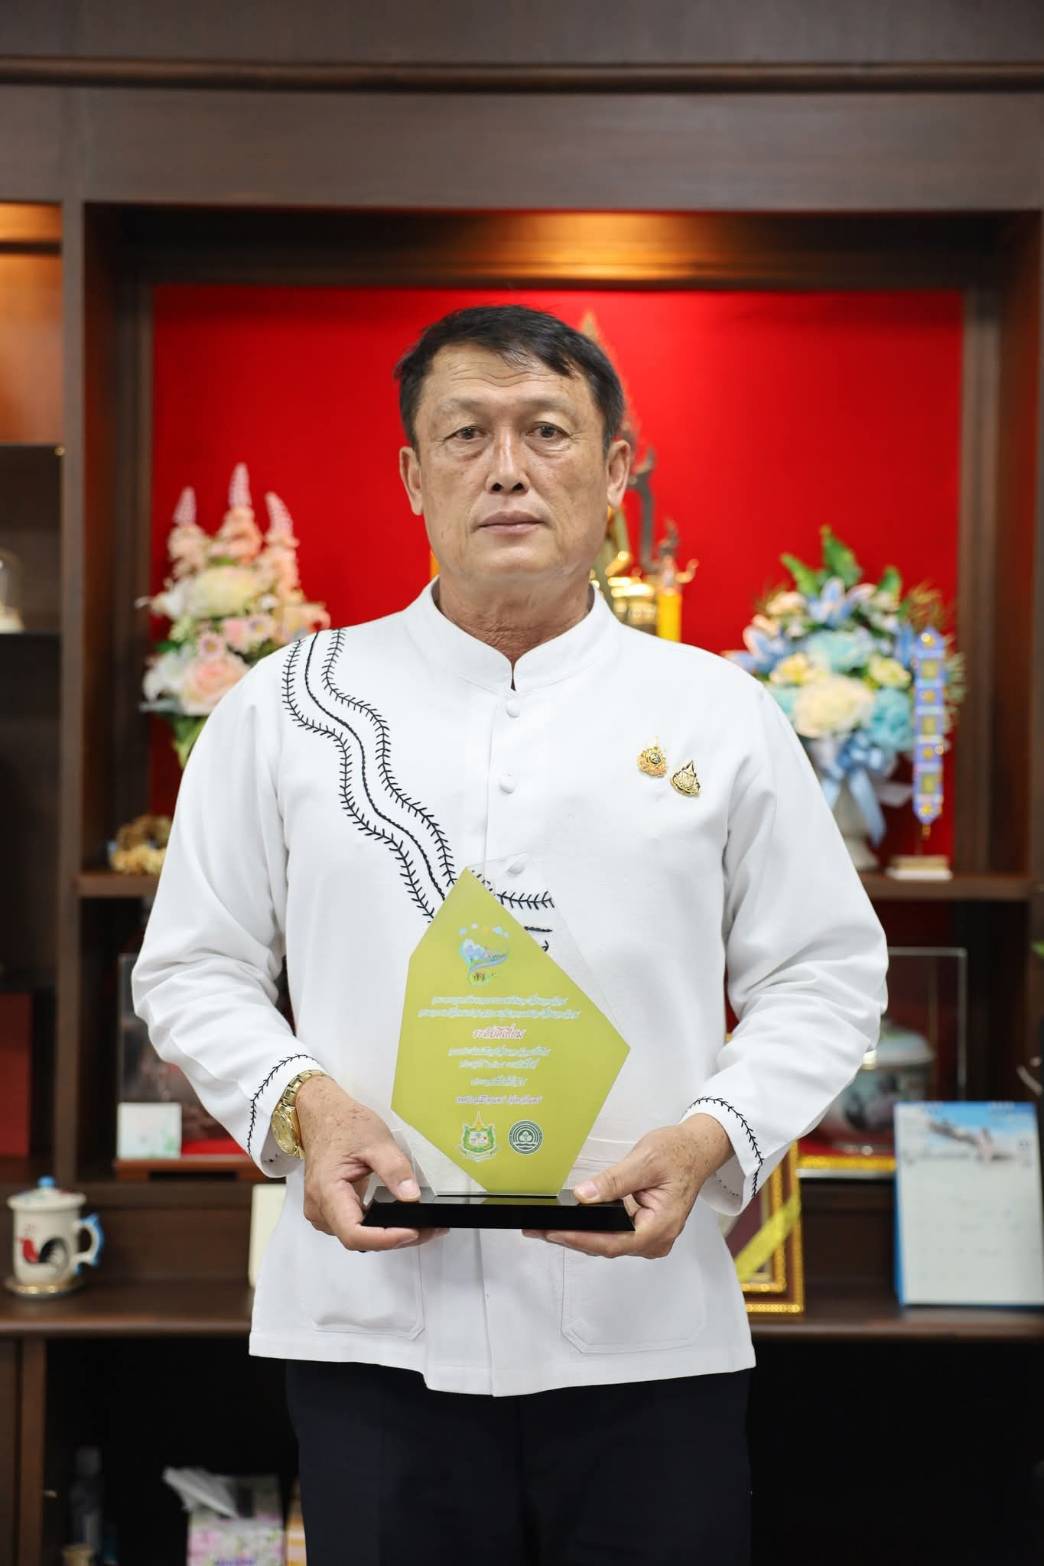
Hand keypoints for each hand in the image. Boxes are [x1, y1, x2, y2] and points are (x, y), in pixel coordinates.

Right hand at [296, 1076, 447, 1252]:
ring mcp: (323, 1212)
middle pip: (359, 1240)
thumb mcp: (376, 1140)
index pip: (354, 1233)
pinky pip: (356, 1229)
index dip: (384, 1239)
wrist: (324, 1116)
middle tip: (430, 1230)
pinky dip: (379, 1229)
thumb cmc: (344, 1125)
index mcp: (327, 1191)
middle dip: (395, 1238)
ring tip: (421, 1227)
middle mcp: (320, 1208)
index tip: (412, 1232)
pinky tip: (399, 1221)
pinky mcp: (331, 1211)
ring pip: (358, 1239)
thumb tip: (411, 1197)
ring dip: (389, 1237)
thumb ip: (394, 1169)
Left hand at [522, 1114, 732, 1258]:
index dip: (580, 1239)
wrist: (696, 1149)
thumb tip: (583, 1197)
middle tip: (538, 1231)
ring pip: (609, 1243)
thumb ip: (613, 1182)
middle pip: (607, 1247)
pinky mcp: (644, 1229)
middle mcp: (657, 1239)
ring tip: (548, 1227)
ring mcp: (651, 1237)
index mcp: (661, 1227)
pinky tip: (573, 1222)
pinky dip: (593, 1229)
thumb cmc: (678, 1153)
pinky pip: (614, 1235)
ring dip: (580, 1235)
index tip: (553, 1233)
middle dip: (572, 1239)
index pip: (613, 1242)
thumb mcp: (644, 1161)